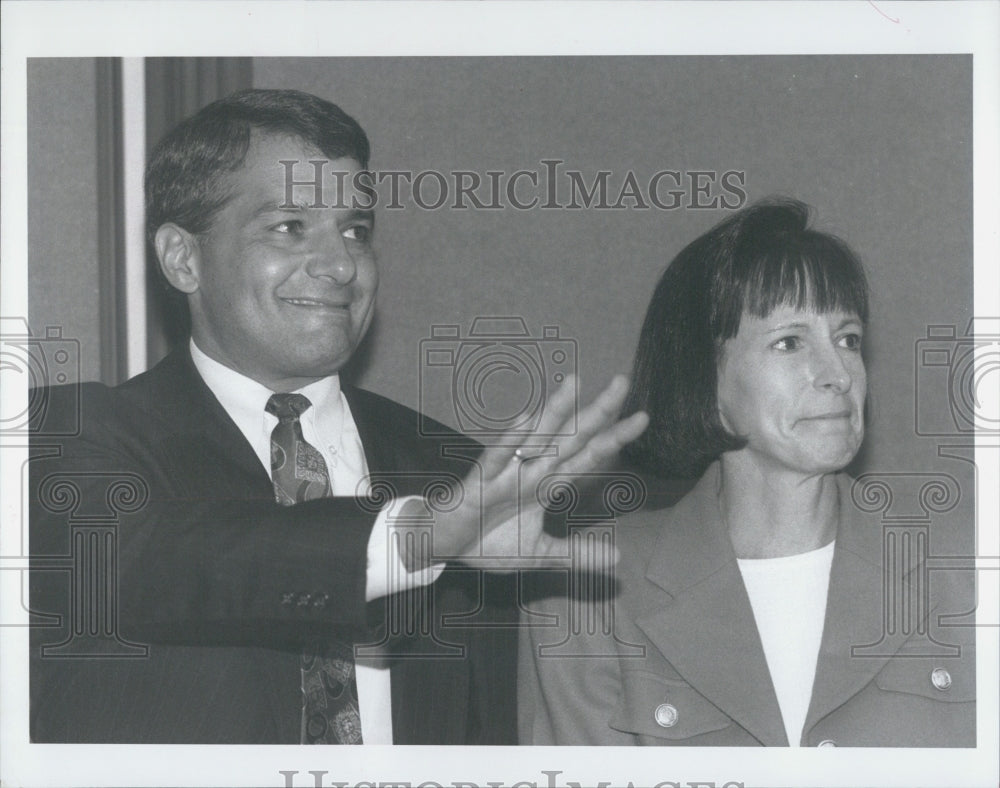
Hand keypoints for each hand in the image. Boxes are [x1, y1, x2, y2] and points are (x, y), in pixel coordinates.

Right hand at [401, 374, 647, 570]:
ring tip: (574, 384)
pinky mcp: (479, 482)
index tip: (643, 418)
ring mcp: (506, 473)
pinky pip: (496, 458)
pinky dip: (510, 441)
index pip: (588, 456)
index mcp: (547, 484)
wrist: (441, 546)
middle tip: (623, 381)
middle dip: (596, 412)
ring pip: (535, 438)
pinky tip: (525, 421)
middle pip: (571, 437)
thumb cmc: (486, 540)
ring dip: (554, 412)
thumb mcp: (540, 553)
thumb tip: (618, 558)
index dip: (614, 438)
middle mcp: (531, 470)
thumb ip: (577, 554)